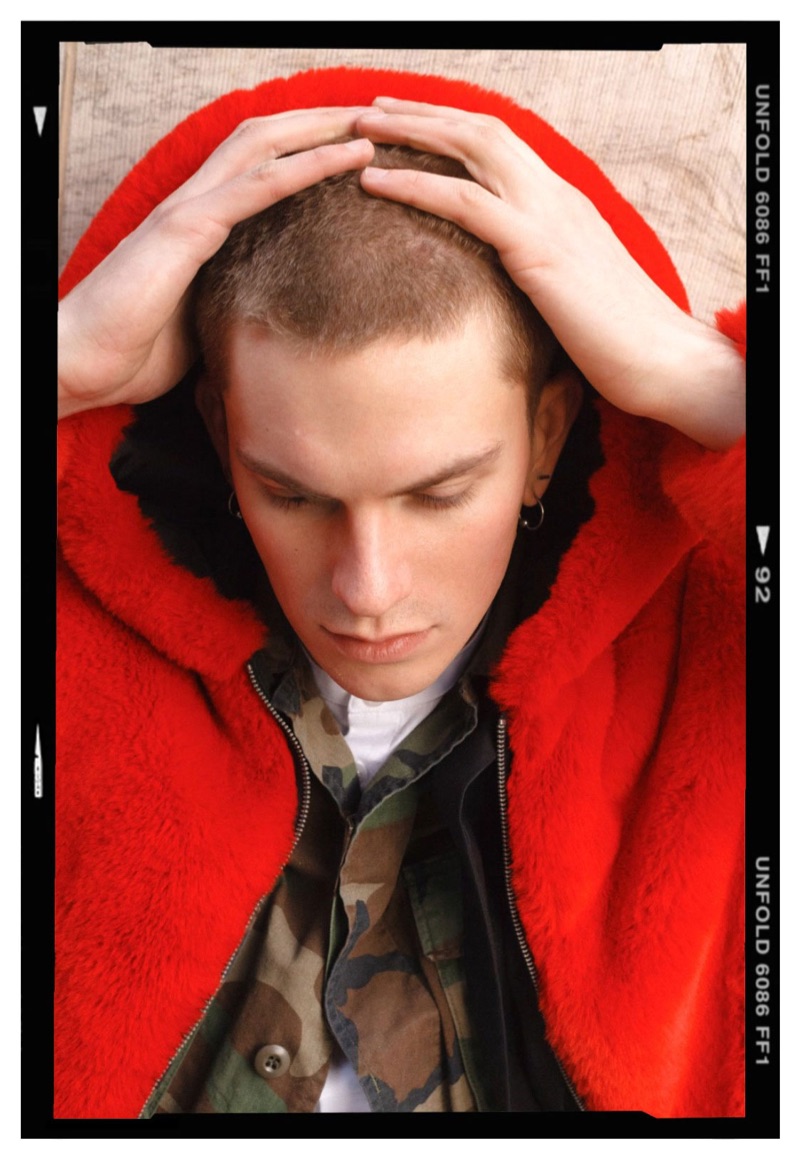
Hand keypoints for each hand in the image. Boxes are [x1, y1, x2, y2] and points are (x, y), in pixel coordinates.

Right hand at [58, 108, 374, 418]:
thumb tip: (270, 324)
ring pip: (266, 145)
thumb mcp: (201, 323)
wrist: (84, 364)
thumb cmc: (134, 350)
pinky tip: (349, 157)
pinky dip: (309, 166)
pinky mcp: (187, 230)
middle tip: (375, 120)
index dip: (305, 147)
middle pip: (266, 138)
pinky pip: (259, 185)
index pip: (258, 164)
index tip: (354, 148)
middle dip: (322, 123)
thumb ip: (232, 305)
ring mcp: (188, 210)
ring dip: (323, 130)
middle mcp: (193, 203)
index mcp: (197, 222)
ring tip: (373, 125)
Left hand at [357, 98, 743, 449]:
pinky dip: (415, 184)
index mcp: (562, 202)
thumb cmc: (618, 336)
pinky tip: (376, 182)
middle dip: (422, 114)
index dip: (451, 127)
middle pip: (480, 130)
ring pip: (470, 148)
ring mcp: (547, 215)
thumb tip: (506, 278)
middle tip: (371, 110)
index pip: (501, 143)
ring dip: (411, 134)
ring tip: (361, 133)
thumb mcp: (571, 289)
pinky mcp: (537, 248)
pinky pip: (465, 202)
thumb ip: (538, 266)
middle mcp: (554, 195)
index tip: (408, 123)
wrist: (662, 358)